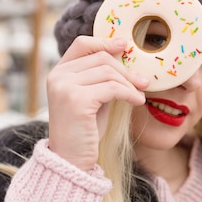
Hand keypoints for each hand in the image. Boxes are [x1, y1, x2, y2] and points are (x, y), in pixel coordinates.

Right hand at [46, 36, 148, 170]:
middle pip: (100, 58)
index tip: (124, 45)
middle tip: (143, 81)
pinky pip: (112, 88)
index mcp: (58, 72)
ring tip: (140, 94)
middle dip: (125, 69)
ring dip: (129, 83)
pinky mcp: (76, 100)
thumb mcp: (93, 97)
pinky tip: (137, 101)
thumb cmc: (85, 130)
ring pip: (108, 72)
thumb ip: (101, 78)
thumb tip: (123, 55)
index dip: (104, 41)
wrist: (71, 160)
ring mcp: (65, 87)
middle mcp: (58, 76)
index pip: (82, 44)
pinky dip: (129, 93)